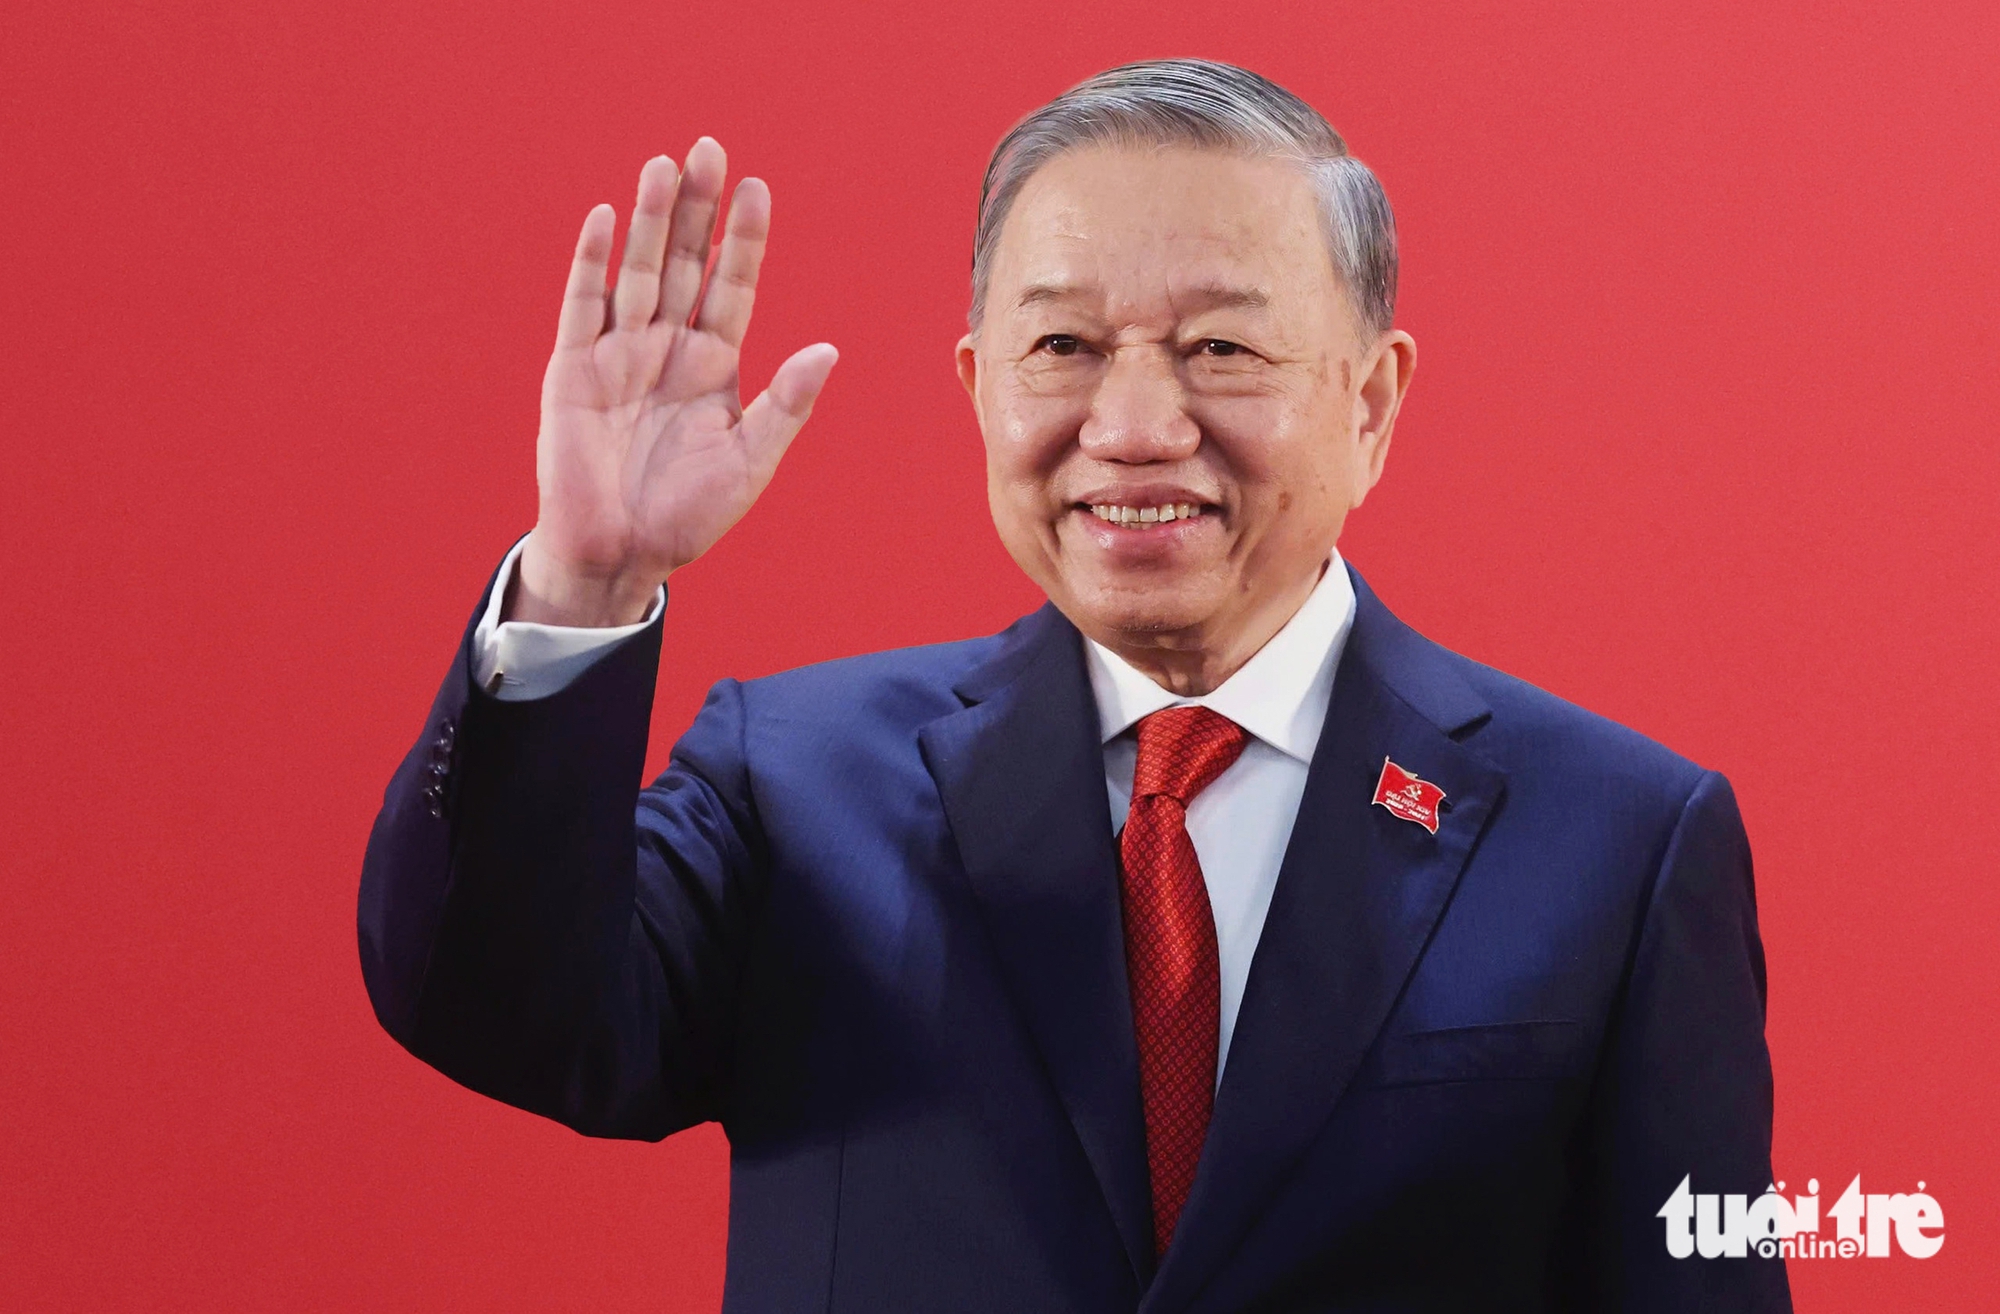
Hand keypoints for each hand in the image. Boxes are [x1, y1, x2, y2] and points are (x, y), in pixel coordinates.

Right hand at [511, 140, 837, 625]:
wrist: (620, 555)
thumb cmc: (688, 515)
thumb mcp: (750, 462)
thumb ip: (785, 405)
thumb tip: (829, 350)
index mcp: (715, 366)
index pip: (734, 287)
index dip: (744, 240)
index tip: (757, 189)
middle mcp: (668, 349)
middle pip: (685, 264)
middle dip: (696, 210)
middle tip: (709, 150)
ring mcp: (619, 355)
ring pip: (639, 273)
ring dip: (650, 221)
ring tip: (664, 167)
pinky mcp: (573, 370)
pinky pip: (584, 307)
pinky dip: (594, 263)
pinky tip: (608, 218)